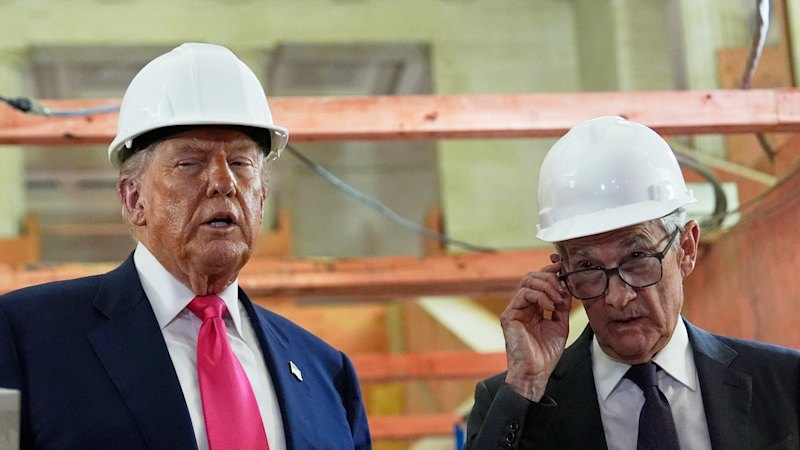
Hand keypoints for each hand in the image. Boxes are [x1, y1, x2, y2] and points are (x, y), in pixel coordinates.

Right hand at [501, 258, 571, 400]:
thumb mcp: (560, 324)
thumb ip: (562, 306)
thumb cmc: (546, 354)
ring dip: (547, 286)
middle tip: (562, 289)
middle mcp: (522, 306)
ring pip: (527, 281)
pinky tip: (549, 306)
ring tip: (558, 299)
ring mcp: (515, 309)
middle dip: (550, 278)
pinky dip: (540, 296)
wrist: (536, 372)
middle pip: (532, 276)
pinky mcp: (509, 315)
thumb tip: (567, 287)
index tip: (563, 267)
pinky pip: (523, 294)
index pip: (539, 281)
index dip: (550, 271)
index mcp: (533, 307)